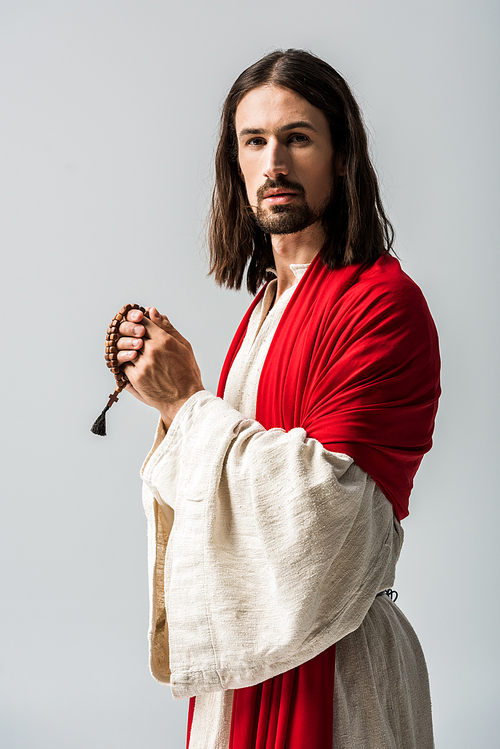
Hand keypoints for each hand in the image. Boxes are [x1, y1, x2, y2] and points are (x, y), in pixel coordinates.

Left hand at [116, 306, 203, 428]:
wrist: (185, 400)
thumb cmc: (187, 374)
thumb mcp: (184, 346)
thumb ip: (167, 327)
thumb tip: (152, 311)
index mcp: (164, 341)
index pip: (143, 321)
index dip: (139, 320)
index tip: (139, 323)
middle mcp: (152, 351)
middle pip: (131, 333)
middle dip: (131, 332)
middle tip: (134, 335)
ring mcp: (142, 365)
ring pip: (125, 347)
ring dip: (126, 346)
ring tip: (133, 349)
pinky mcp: (136, 378)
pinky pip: (123, 363)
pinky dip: (125, 360)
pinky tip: (131, 361)